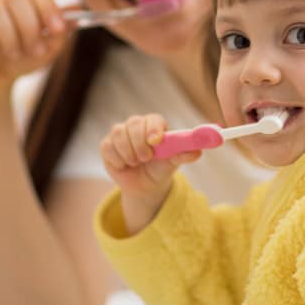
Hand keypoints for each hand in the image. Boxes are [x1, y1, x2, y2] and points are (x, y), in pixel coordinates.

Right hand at [100, 114, 201, 232]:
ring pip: (118, 133)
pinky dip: (117, 159)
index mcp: (155, 125)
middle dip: (139, 142)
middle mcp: (137, 125)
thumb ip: (183, 155)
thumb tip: (197, 152)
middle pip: (133, 123)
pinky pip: (107, 147)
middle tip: (146, 158)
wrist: (144, 185)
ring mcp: (120, 134)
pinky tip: (125, 165)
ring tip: (136, 162)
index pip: (153, 119)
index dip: (154, 128)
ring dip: (128, 152)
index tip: (156, 141)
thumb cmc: (161, 168)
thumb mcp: (173, 162)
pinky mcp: (107, 145)